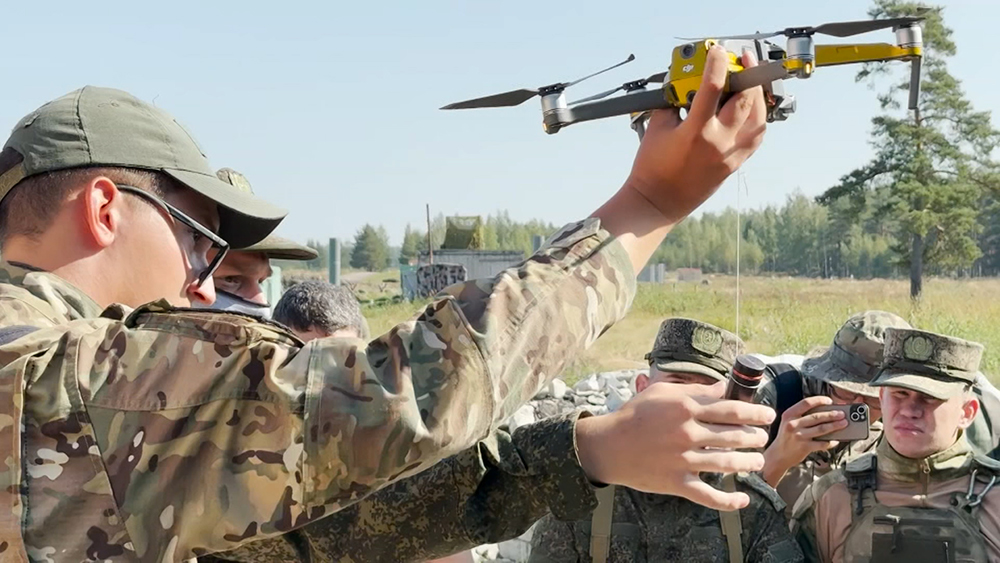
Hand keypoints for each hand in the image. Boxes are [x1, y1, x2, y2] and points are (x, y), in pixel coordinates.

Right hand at [575, 380, 774, 510]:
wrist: (609, 445)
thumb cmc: (635, 415)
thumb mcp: (662, 393)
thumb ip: (695, 391)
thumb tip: (724, 388)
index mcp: (685, 408)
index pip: (731, 409)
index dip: (755, 412)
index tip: (767, 415)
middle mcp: (687, 433)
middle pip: (734, 436)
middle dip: (755, 437)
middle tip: (762, 438)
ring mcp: (682, 460)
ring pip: (727, 464)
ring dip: (748, 463)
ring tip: (756, 461)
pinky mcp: (676, 483)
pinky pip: (708, 496)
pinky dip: (728, 501)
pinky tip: (742, 499)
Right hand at [625, 45, 766, 222]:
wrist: (658, 202)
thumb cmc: (652, 169)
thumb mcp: (657, 128)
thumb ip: (673, 102)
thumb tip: (685, 85)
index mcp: (695, 132)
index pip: (713, 87)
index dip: (717, 63)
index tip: (717, 52)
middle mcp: (718, 143)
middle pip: (745, 99)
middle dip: (745, 74)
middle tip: (739, 61)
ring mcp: (730, 155)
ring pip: (759, 118)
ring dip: (757, 95)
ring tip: (748, 82)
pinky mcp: (735, 164)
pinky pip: (756, 136)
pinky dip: (758, 118)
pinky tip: (750, 107)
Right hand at [761, 395, 847, 486]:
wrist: (778, 455)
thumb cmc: (787, 437)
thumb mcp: (789, 422)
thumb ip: (802, 416)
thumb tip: (825, 411)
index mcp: (789, 414)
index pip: (806, 403)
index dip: (819, 400)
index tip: (830, 401)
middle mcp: (793, 424)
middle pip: (816, 416)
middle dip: (832, 414)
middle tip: (842, 414)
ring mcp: (798, 436)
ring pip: (821, 429)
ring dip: (835, 426)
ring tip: (844, 423)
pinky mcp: (804, 447)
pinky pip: (822, 443)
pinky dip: (831, 441)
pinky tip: (836, 440)